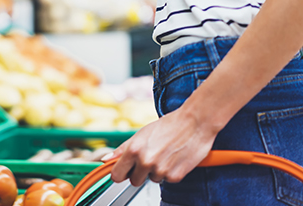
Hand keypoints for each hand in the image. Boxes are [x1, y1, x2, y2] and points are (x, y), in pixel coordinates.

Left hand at [103, 107, 218, 186]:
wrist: (195, 122)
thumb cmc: (170, 125)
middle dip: (140, 172)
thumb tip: (106, 159)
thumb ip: (123, 149)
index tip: (125, 170)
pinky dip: (171, 172)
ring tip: (165, 154)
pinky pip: (167, 180)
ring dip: (157, 171)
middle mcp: (146, 161)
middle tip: (151, 158)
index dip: (121, 173)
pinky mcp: (175, 176)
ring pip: (152, 180)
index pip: (117, 175)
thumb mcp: (142, 133)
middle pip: (134, 181)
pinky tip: (175, 158)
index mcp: (134, 150)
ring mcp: (161, 170)